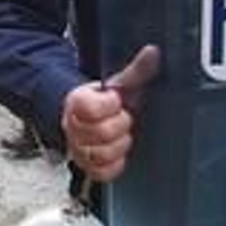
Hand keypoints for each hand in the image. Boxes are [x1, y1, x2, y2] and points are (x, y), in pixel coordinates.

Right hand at [61, 45, 160, 181]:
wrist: (91, 117)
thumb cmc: (106, 101)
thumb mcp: (120, 83)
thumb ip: (136, 70)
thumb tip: (153, 52)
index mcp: (77, 102)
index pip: (89, 108)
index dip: (109, 104)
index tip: (115, 99)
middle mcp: (72, 127)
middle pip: (99, 133)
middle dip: (120, 124)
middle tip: (122, 117)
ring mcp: (78, 148)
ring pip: (100, 154)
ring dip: (119, 145)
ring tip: (121, 134)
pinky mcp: (86, 167)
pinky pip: (102, 172)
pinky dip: (115, 163)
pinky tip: (118, 152)